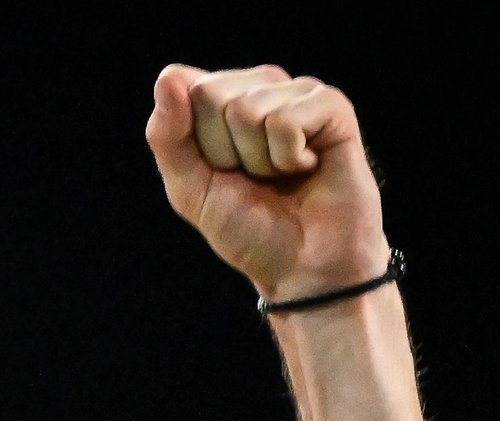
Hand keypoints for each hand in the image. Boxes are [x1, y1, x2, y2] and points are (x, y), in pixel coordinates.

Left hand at [145, 64, 388, 304]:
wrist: (303, 266)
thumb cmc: (247, 230)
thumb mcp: (190, 189)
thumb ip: (167, 137)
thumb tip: (168, 76)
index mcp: (223, 102)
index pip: (187, 92)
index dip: (197, 146)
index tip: (221, 174)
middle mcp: (261, 88)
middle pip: (213, 96)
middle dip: (225, 152)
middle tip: (254, 179)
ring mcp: (298, 93)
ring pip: (248, 108)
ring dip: (259, 161)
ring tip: (282, 177)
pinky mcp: (332, 106)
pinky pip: (286, 119)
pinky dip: (289, 157)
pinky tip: (308, 167)